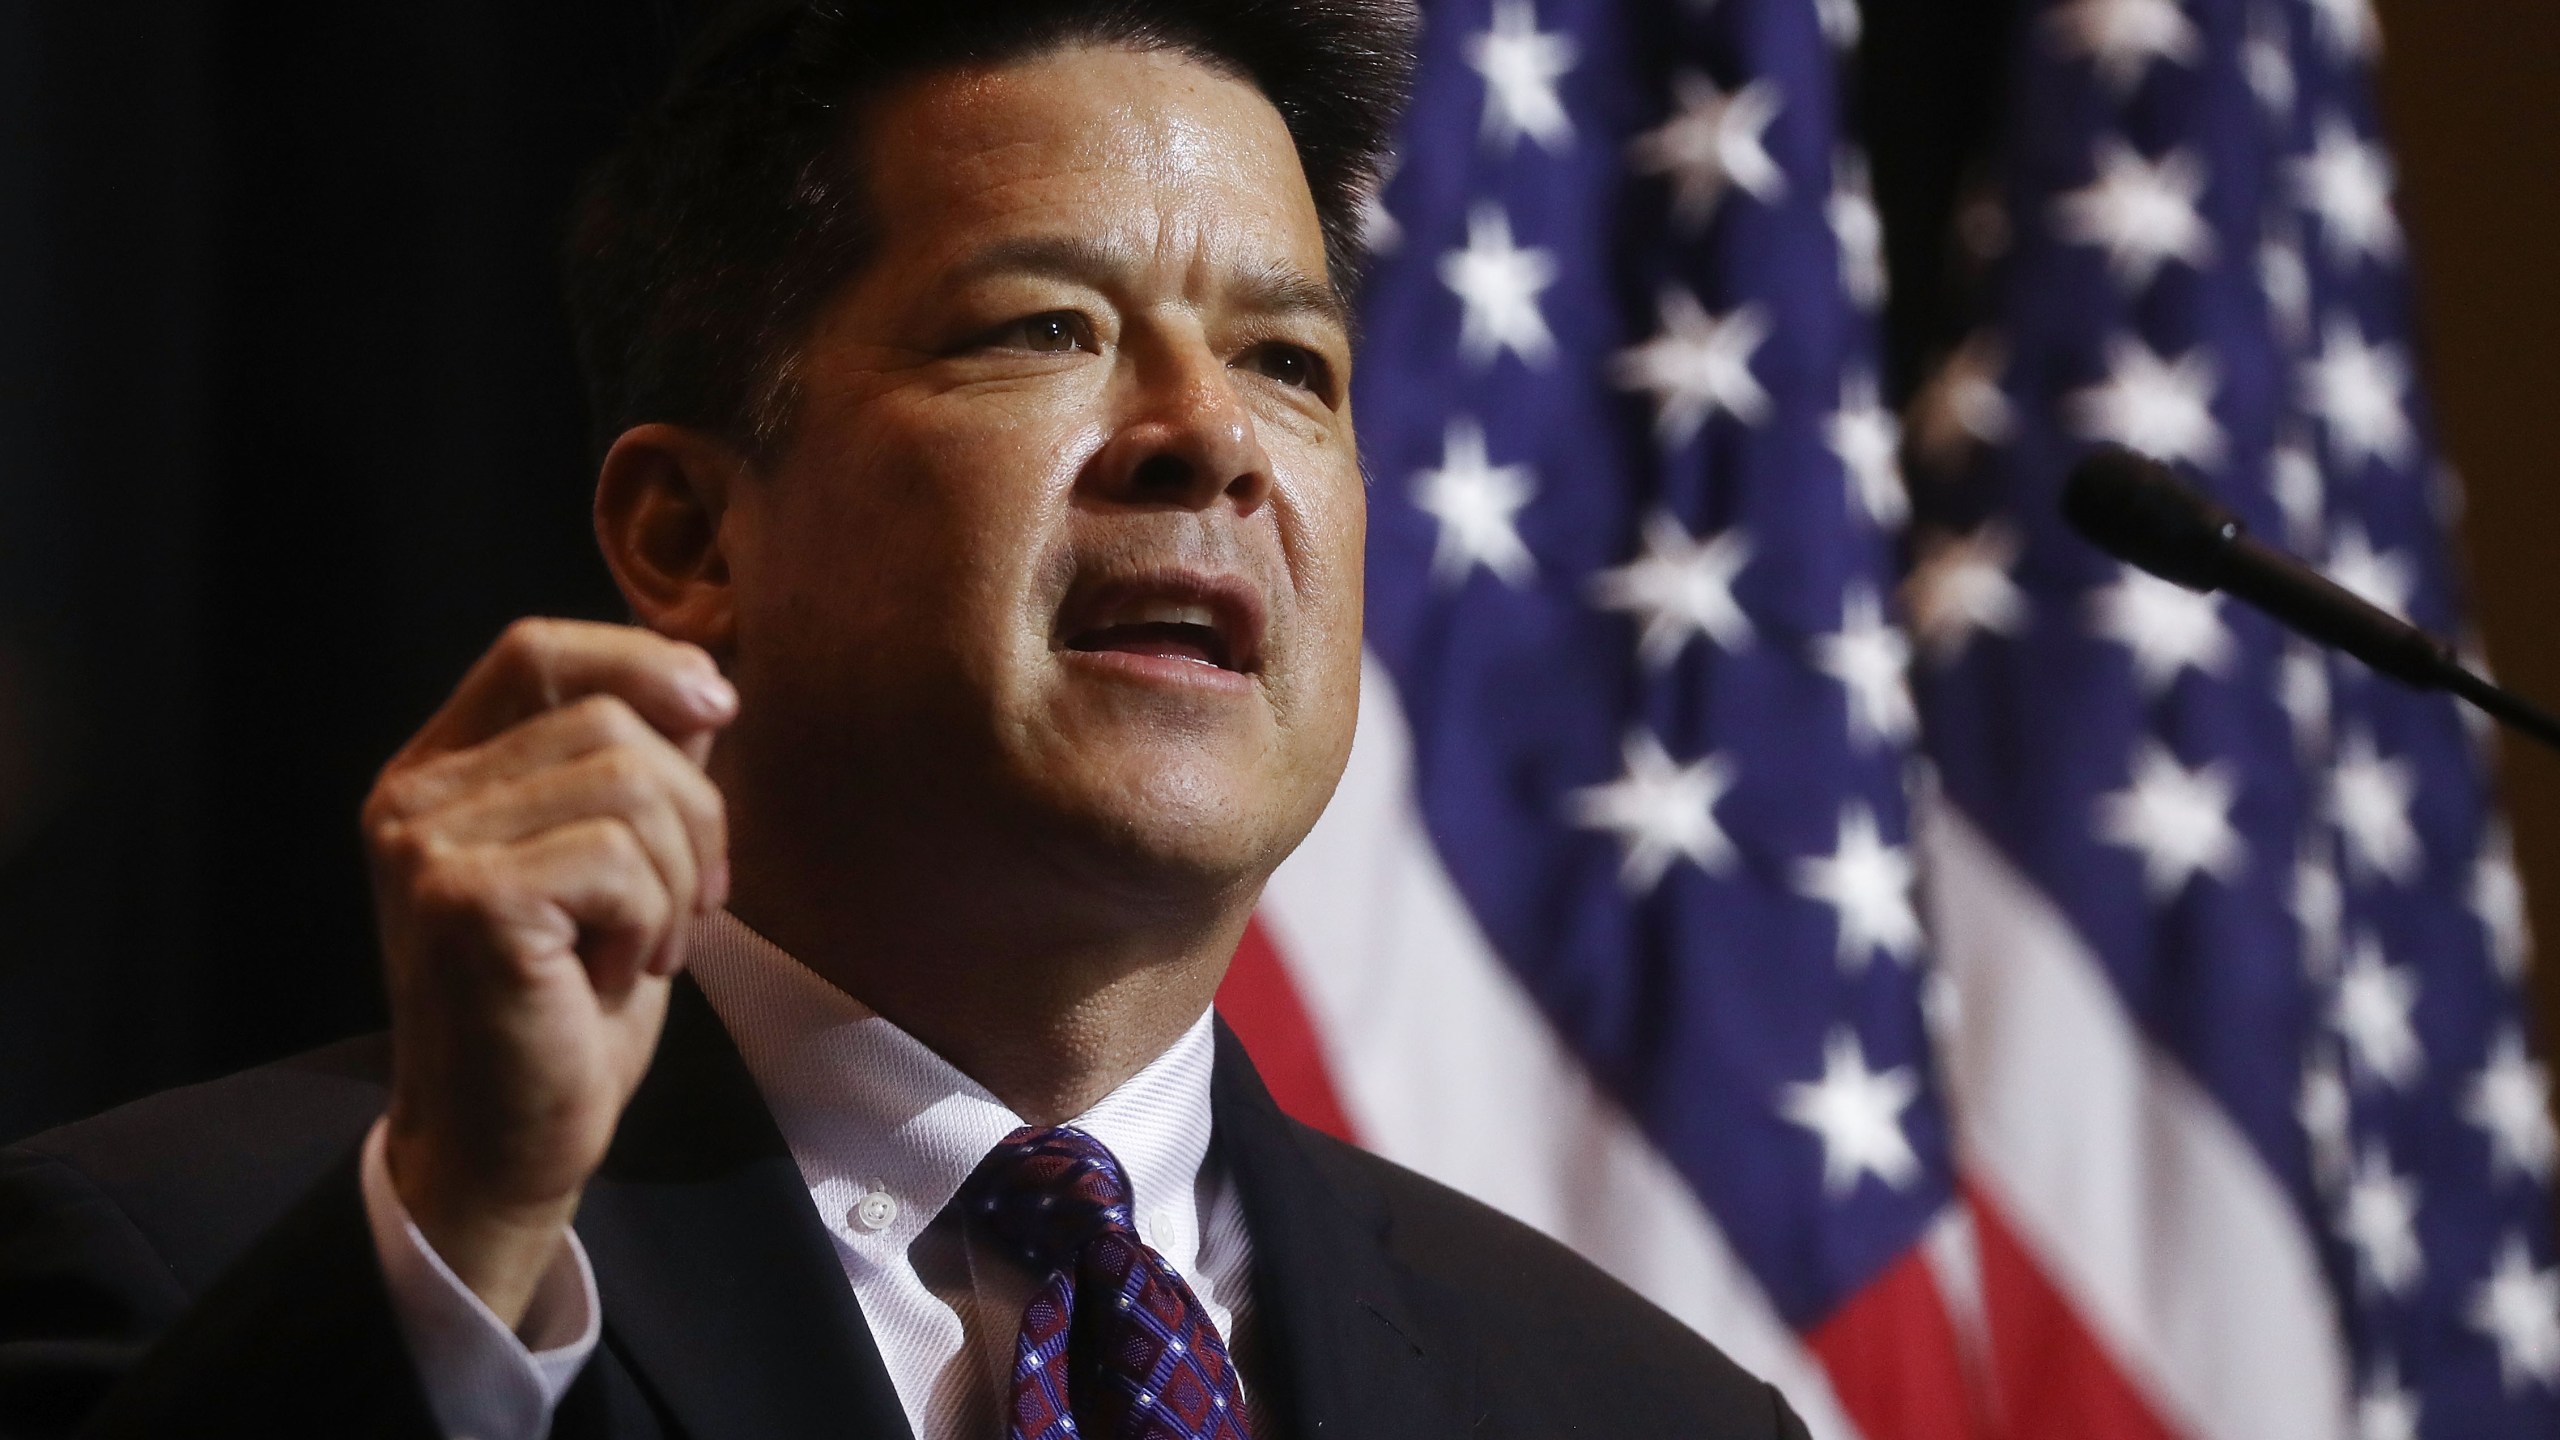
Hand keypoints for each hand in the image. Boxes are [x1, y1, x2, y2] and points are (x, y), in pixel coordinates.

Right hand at [362, 618, 735, 1326]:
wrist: (508, 1145)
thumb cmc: (565, 1012)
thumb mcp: (615, 869)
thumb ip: (637, 771)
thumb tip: (702, 679)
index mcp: (440, 773)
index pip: (538, 652)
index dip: (640, 660)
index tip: (718, 709)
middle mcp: (414, 796)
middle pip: (611, 718)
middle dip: (695, 813)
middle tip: (689, 910)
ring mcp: (427, 845)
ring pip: (629, 783)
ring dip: (678, 877)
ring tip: (648, 949)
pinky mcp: (465, 900)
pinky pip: (617, 856)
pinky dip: (651, 920)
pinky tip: (614, 976)